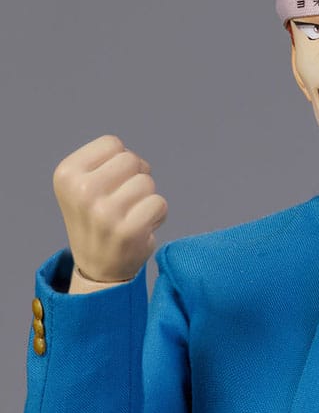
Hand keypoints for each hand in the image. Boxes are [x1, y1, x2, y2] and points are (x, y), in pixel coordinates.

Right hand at [53, 135, 167, 287]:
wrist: (97, 269)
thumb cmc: (96, 219)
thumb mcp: (83, 184)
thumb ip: (107, 162)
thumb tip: (140, 163)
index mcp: (66, 174)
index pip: (112, 143)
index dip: (119, 162)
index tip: (110, 184)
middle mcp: (82, 191)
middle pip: (131, 159)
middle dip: (134, 177)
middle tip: (123, 201)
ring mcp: (105, 212)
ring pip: (147, 182)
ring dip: (145, 198)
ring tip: (130, 216)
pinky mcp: (129, 231)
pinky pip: (159, 203)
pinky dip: (157, 214)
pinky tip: (141, 228)